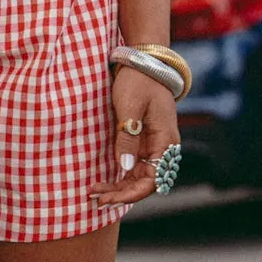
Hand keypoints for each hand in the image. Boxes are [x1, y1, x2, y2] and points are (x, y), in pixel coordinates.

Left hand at [89, 65, 181, 209]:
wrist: (143, 62)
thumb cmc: (138, 81)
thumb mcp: (129, 108)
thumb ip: (127, 138)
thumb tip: (124, 169)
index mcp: (165, 141)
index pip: (153, 179)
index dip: (132, 193)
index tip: (109, 198)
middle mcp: (163, 148)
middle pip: (146, 182)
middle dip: (122, 194)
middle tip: (96, 199)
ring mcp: (154, 145)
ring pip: (139, 176)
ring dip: (120, 187)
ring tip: (96, 193)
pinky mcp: (144, 141)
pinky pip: (135, 166)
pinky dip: (121, 176)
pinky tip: (105, 182)